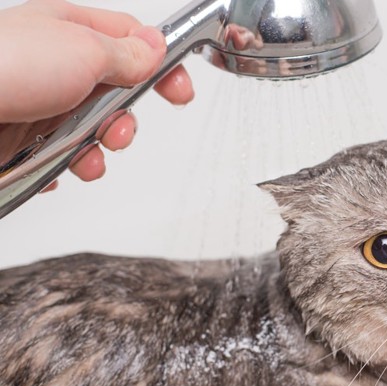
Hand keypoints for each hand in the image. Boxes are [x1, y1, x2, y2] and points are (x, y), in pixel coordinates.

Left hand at [0, 0, 194, 188]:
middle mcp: (54, 64)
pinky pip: (60, 155)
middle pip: (115, 93)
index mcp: (69, 30)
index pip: (132, 41)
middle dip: (125, 119)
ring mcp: (37, 102)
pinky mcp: (20, 138)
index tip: (180, 91)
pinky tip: (56, 165)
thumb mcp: (84, 51)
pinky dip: (65, 165)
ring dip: (98, 150)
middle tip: (119, 131)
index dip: (162, 65)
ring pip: (90, 130)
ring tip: (88, 157)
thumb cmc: (3, 68)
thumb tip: (155, 49)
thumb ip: (128, 54)